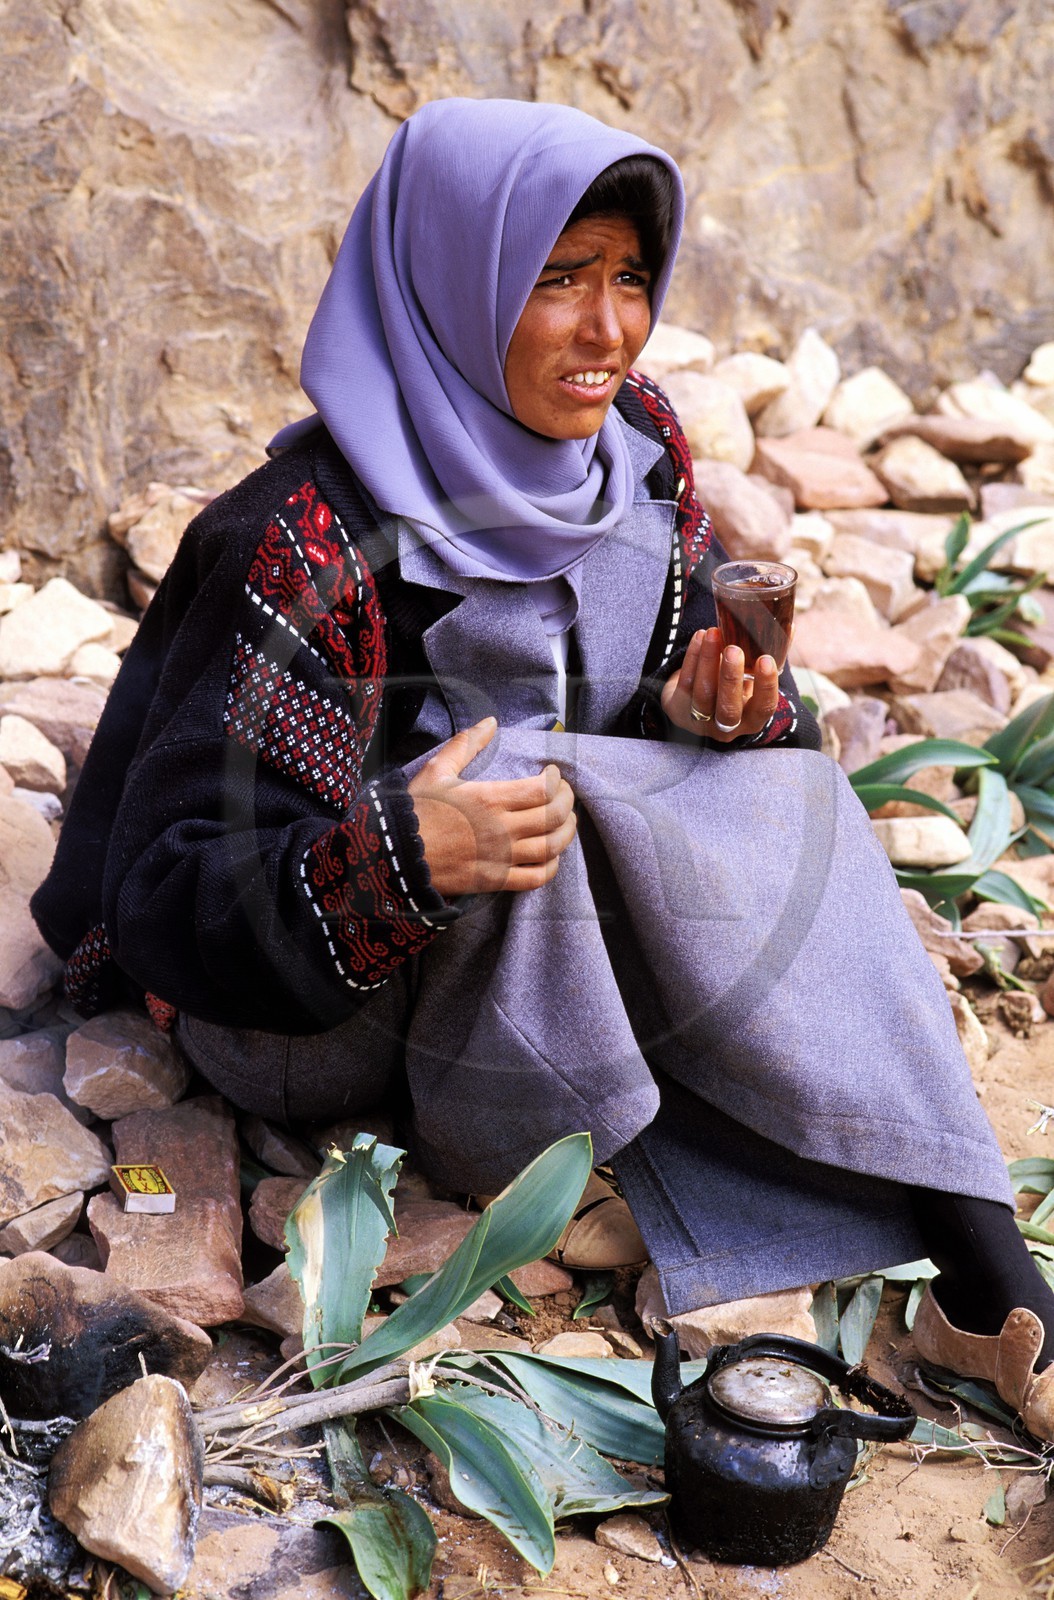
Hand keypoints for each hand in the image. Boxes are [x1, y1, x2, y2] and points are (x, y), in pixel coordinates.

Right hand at [408, 717, 577, 896]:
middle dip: (567, 802)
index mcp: (489, 799)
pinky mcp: (495, 880)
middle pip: (554, 816)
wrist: (396, 855)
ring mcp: (501, 857)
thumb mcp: (437, 770)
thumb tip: (490, 722)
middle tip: (564, 794)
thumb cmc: (416, 811)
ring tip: (566, 822)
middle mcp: (501, 829)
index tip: (552, 774)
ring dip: (567, 833)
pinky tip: (550, 856)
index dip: (556, 781)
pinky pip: (536, 878)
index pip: (542, 789)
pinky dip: (551, 867)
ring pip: (552, 846)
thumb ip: (466, 744)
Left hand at [661, 627, 780, 742]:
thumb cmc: (734, 686)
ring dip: (707, 661)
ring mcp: (699, 722)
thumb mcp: (752, 677)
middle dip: (730, 678)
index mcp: (752, 719)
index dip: (765, 686)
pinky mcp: (678, 710)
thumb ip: (769, 656)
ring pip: (703, 695)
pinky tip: (700, 637)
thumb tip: (788, 627)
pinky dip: (692, 657)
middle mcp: (727, 727)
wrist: (698, 699)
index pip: (763, 708)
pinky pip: (685, 683)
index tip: (766, 659)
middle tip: (733, 649)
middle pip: (728, 709)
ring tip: (713, 633)